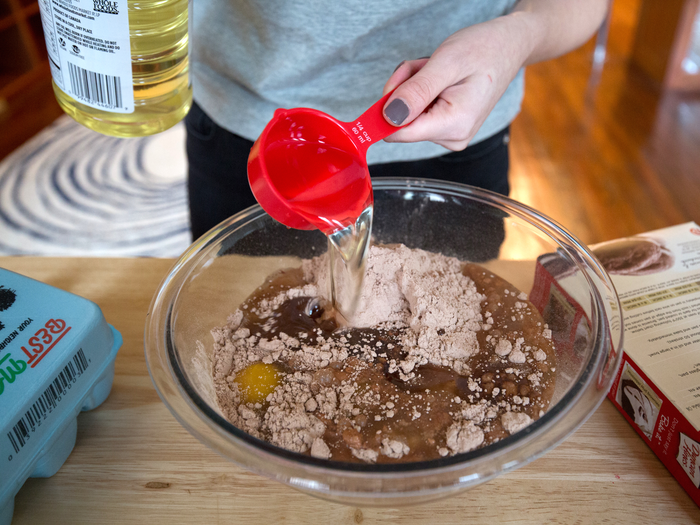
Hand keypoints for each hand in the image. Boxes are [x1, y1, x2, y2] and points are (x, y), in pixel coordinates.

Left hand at [381, 13, 535, 150]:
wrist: (508, 47)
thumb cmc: (484, 49)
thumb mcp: (446, 63)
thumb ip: (416, 91)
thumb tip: (389, 117)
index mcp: (454, 124)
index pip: (400, 133)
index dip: (387, 107)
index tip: (398, 83)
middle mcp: (453, 137)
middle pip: (401, 121)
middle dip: (405, 90)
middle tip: (425, 68)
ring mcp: (450, 135)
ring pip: (407, 114)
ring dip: (413, 87)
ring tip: (436, 70)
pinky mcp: (446, 128)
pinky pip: (417, 112)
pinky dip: (420, 90)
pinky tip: (439, 78)